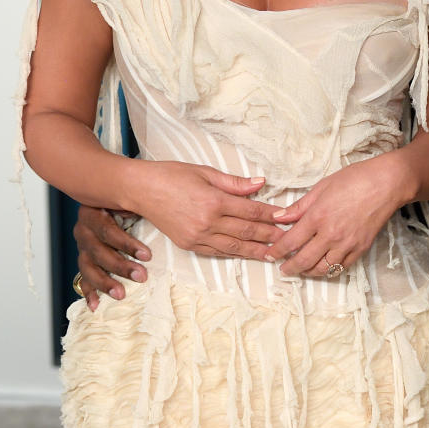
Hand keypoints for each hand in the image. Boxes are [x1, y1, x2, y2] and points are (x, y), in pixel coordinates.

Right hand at [74, 207, 149, 310]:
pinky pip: (83, 279)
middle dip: (121, 266)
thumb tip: (157, 213)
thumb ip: (137, 206)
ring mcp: (82, 248)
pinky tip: (95, 305)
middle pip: (99, 252)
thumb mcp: (129, 200)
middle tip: (142, 276)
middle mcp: (83, 231)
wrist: (105, 204)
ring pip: (88, 268)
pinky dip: (89, 293)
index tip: (147, 256)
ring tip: (121, 294)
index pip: (108, 231)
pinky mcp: (84, 261)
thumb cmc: (123, 203)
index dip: (127, 244)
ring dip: (104, 283)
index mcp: (92, 213)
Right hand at [136, 162, 286, 258]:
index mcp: (214, 201)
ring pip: (234, 247)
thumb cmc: (171, 175)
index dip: (270, 215)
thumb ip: (235, 183)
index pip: (251, 210)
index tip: (286, 217)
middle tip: (288, 239)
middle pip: (246, 231)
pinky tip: (247, 255)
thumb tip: (261, 184)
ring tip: (274, 254)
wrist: (140, 190)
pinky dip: (234, 254)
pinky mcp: (189, 245)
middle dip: (269, 236)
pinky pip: (217, 252)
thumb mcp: (205, 172)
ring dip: (256, 251)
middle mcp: (208, 222)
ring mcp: (198, 237)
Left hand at [266, 157, 408, 276]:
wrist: (387, 183)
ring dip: (308, 272)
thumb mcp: (322, 187)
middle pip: (303, 260)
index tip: (270, 255)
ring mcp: (347, 244)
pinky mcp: (361, 248)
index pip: (290, 241)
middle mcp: (330, 234)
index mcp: (318, 216)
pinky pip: (341, 267)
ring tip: (301, 270)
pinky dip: (329, 271)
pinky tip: (323, 267)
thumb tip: (279, 217)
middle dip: (289, 268)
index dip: (277, 251)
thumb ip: (299, 206)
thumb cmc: (355, 179)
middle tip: (282, 269)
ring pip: (322, 269)